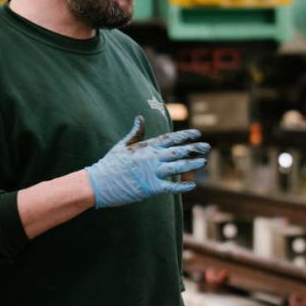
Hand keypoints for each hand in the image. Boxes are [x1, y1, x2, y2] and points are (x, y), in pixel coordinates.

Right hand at [85, 116, 208, 207]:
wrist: (98, 183)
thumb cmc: (110, 164)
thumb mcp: (122, 145)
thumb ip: (135, 132)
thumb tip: (140, 117)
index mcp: (146, 147)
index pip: (170, 138)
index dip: (185, 135)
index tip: (198, 133)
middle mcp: (151, 158)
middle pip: (177, 151)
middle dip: (194, 148)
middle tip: (207, 146)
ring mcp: (151, 173)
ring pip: (177, 167)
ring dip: (191, 164)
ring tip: (203, 161)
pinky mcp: (150, 188)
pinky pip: (170, 186)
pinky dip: (181, 186)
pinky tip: (192, 185)